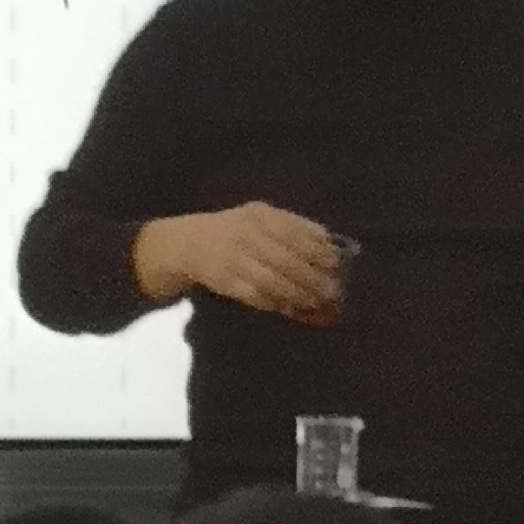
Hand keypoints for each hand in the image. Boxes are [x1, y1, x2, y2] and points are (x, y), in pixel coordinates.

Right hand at [133, 203, 345, 320]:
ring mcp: (235, 259)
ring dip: (297, 294)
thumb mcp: (260, 217)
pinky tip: (290, 307)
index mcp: (259, 216)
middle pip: (287, 260)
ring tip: (315, 302)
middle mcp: (247, 235)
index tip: (335, 263)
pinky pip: (256, 295)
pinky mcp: (226, 282)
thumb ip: (292, 226)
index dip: (318, 250)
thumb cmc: (233, 229)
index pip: (295, 232)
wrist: (188, 243)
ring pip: (273, 281)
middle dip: (312, 278)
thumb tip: (328, 242)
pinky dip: (275, 303)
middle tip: (332, 291)